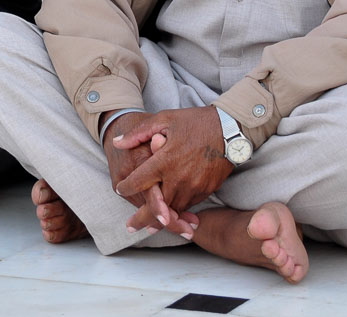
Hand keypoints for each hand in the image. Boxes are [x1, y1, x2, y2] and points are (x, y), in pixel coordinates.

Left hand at [103, 113, 198, 237]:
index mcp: (165, 161)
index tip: (120, 189)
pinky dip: (178, 211)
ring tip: (149, 226)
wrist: (230, 129)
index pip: (138, 182)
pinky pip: (189, 205)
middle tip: (130, 227)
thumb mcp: (164, 119)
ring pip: (173, 210)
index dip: (126, 188)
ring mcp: (194, 186)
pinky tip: (171, 215)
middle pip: (155, 207)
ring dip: (161, 220)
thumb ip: (138, 133)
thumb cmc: (196, 121)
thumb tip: (117, 143)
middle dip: (141, 219)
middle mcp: (178, 178)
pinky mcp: (206, 190)